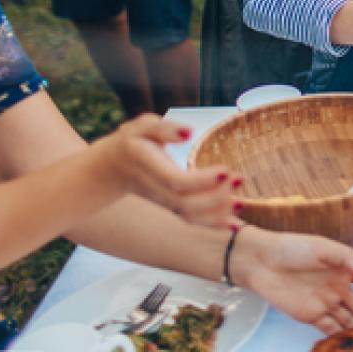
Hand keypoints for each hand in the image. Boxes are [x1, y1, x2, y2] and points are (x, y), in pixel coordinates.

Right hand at [94, 115, 240, 227]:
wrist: (111, 170)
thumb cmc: (132, 143)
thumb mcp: (143, 127)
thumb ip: (165, 129)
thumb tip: (188, 132)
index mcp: (151, 169)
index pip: (177, 182)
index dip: (202, 180)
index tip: (225, 170)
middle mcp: (158, 191)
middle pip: (187, 204)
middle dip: (216, 197)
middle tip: (239, 179)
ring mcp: (164, 204)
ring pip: (190, 218)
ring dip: (218, 214)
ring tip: (241, 201)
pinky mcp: (172, 209)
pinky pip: (192, 222)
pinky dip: (214, 226)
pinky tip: (235, 224)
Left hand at [232, 227, 352, 334]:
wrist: (262, 262)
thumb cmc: (293, 247)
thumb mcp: (322, 246)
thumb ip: (345, 257)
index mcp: (343, 268)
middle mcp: (338, 287)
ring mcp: (325, 303)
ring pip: (349, 320)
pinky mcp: (310, 316)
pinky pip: (329, 329)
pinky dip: (341, 337)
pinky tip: (352, 344)